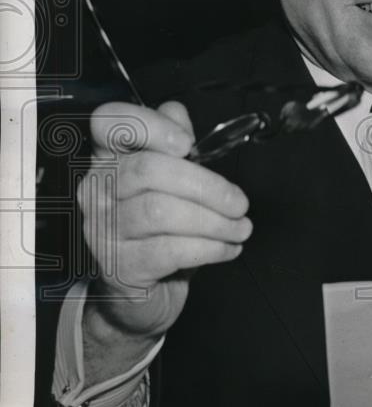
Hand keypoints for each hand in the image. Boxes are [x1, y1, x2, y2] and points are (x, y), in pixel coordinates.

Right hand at [79, 100, 251, 357]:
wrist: (143, 293)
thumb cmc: (161, 229)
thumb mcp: (171, 182)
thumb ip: (173, 143)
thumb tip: (177, 114)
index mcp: (108, 158)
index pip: (108, 122)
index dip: (149, 125)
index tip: (188, 146)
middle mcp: (94, 189)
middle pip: (147, 170)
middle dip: (207, 186)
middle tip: (241, 203)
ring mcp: (100, 229)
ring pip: (160, 212)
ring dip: (214, 221)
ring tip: (241, 228)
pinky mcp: (117, 266)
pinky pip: (168, 250)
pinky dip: (209, 248)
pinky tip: (228, 248)